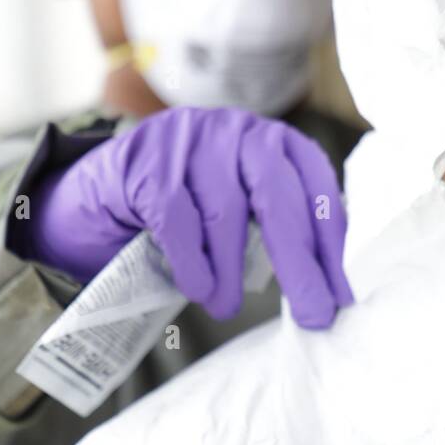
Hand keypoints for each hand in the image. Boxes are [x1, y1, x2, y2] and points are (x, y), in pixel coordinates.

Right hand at [17, 107, 351, 326]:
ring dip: (232, 268)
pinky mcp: (146, 160)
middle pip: (278, 197)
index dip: (330, 241)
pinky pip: (177, 218)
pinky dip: (192, 262)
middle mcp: (238, 130)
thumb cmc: (187, 208)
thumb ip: (277, 231)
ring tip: (228, 307)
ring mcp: (191, 139)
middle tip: (312, 314)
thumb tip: (325, 290)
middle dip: (299, 261)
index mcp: (273, 141)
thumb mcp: (240, 211)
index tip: (340, 294)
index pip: (316, 186)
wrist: (103, 190)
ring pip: (226, 209)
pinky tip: (198, 289)